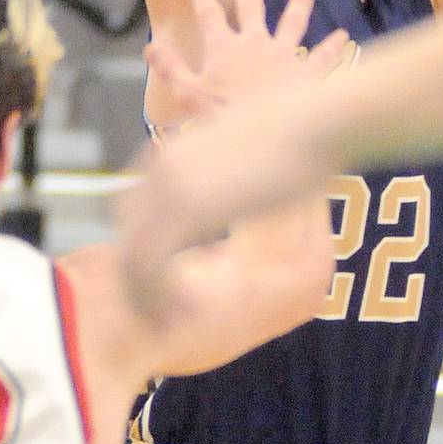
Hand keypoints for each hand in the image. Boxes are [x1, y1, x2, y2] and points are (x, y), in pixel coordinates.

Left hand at [118, 94, 327, 330]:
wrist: (315, 121)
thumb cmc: (298, 132)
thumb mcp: (248, 151)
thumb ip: (226, 171)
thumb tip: (236, 189)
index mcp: (171, 154)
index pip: (133, 213)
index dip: (143, 251)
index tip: (166, 281)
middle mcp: (162, 168)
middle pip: (127, 236)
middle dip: (138, 278)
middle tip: (160, 312)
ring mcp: (172, 187)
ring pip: (134, 256)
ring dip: (148, 295)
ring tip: (172, 322)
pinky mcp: (190, 208)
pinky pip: (156, 264)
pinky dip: (164, 293)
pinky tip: (191, 311)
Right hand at [145, 0, 351, 127]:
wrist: (265, 139)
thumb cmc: (223, 118)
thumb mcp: (188, 95)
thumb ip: (171, 69)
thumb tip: (148, 47)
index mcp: (224, 48)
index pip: (210, 16)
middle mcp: (255, 44)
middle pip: (252, 9)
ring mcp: (283, 56)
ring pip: (293, 22)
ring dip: (300, 4)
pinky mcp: (306, 73)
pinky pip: (323, 56)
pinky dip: (333, 46)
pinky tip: (344, 35)